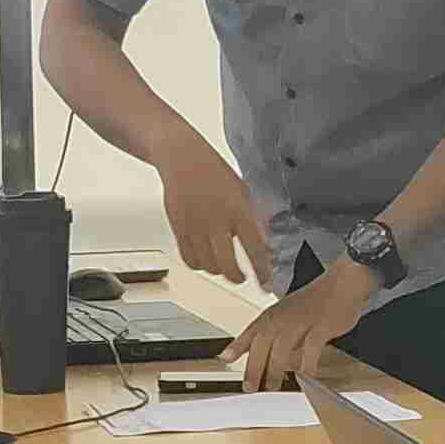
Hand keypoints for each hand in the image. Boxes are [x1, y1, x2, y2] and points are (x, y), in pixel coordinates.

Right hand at [160, 143, 278, 293]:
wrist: (182, 158)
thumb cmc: (215, 173)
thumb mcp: (243, 192)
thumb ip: (254, 220)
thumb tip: (265, 247)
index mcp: (237, 209)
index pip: (254, 249)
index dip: (262, 271)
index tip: (267, 285)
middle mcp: (216, 220)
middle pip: (227, 265)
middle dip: (237, 277)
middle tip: (242, 277)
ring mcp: (195, 226)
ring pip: (208, 265)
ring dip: (218, 271)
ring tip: (224, 265)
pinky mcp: (178, 228)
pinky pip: (189, 259)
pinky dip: (200, 265)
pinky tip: (207, 260)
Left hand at [235, 253, 381, 391]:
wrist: (341, 284)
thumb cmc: (313, 302)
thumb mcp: (284, 314)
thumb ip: (268, 334)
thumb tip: (252, 354)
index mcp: (272, 315)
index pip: (250, 332)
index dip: (236, 346)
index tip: (224, 359)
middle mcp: (283, 317)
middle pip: (262, 344)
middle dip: (254, 367)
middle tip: (250, 387)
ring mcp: (302, 321)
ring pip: (282, 348)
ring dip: (275, 370)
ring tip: (273, 387)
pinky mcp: (321, 326)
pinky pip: (311, 348)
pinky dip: (307, 364)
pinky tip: (305, 377)